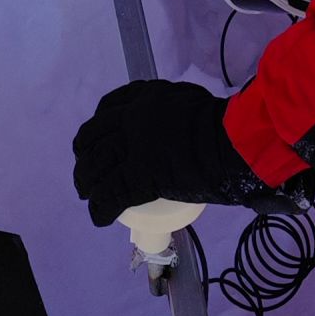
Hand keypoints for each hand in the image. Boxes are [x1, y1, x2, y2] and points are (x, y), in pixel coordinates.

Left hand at [71, 80, 274, 227]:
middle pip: (92, 138)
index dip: (95, 129)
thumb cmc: (217, 123)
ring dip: (86, 183)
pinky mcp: (139, 176)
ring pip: (94, 167)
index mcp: (143, 98)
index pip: (106, 109)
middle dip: (84, 158)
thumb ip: (168, 107)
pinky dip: (101, 209)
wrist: (230, 143)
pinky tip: (100, 217)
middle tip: (87, 172)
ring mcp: (132, 148)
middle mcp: (130, 119)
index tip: (94, 141)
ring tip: (89, 195)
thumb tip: (166, 120)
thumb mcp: (186, 99)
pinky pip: (110, 195)